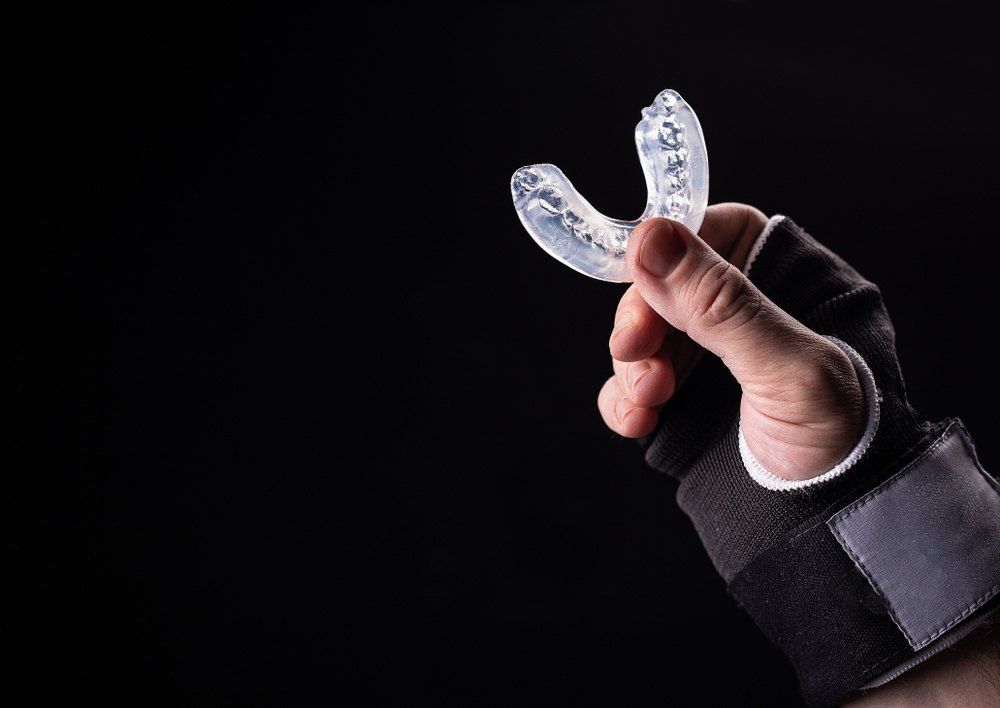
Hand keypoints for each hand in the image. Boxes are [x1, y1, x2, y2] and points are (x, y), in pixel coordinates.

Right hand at [597, 203, 865, 480]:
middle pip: (666, 286)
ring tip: (648, 397)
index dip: (675, 246)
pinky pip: (630, 387)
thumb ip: (720, 304)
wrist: (831, 530)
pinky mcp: (681, 405)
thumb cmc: (840, 445)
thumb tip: (653, 238)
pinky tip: (635, 421)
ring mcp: (709, 362)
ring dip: (632, 364)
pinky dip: (622, 401)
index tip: (640, 267)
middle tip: (633, 347)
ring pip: (642, 336)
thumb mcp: (787, 368)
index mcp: (790, 285)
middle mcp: (744, 316)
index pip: (721, 235)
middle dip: (642, 317)